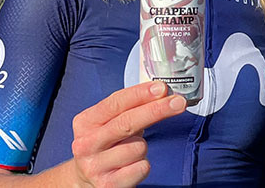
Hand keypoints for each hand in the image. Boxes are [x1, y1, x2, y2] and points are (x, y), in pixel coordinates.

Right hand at [69, 81, 186, 186]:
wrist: (88, 179)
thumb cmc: (106, 144)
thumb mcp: (109, 122)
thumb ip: (130, 107)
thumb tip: (162, 94)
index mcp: (85, 123)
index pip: (115, 103)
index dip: (140, 94)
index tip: (162, 88)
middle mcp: (86, 144)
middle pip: (127, 123)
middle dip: (156, 110)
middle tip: (179, 102)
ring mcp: (95, 167)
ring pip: (139, 147)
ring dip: (143, 147)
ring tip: (131, 150)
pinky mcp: (108, 185)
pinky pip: (142, 167)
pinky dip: (143, 165)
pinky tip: (131, 166)